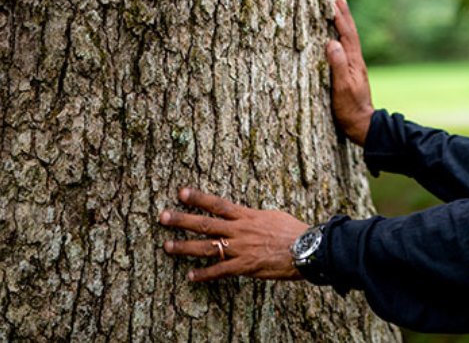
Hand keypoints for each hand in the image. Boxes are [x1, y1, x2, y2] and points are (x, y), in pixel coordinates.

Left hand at [159, 187, 308, 281]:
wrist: (306, 249)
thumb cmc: (294, 231)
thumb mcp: (273, 216)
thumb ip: (255, 217)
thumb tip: (247, 215)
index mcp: (247, 216)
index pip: (218, 204)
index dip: (198, 198)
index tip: (181, 192)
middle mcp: (239, 230)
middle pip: (205, 223)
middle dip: (182, 220)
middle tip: (163, 216)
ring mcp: (240, 248)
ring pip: (207, 246)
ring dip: (185, 247)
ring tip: (167, 246)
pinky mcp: (244, 266)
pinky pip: (219, 271)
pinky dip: (204, 275)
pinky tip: (190, 277)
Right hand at [326, 0, 373, 145]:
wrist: (362, 125)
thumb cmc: (349, 108)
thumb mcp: (341, 87)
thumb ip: (337, 65)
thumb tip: (331, 42)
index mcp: (354, 62)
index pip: (347, 35)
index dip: (341, 18)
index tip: (336, 2)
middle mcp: (355, 61)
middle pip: (350, 34)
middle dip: (344, 16)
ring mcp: (354, 67)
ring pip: (349, 40)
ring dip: (344, 25)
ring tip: (339, 12)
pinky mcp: (350, 73)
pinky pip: (347, 49)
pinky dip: (342, 38)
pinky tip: (338, 38)